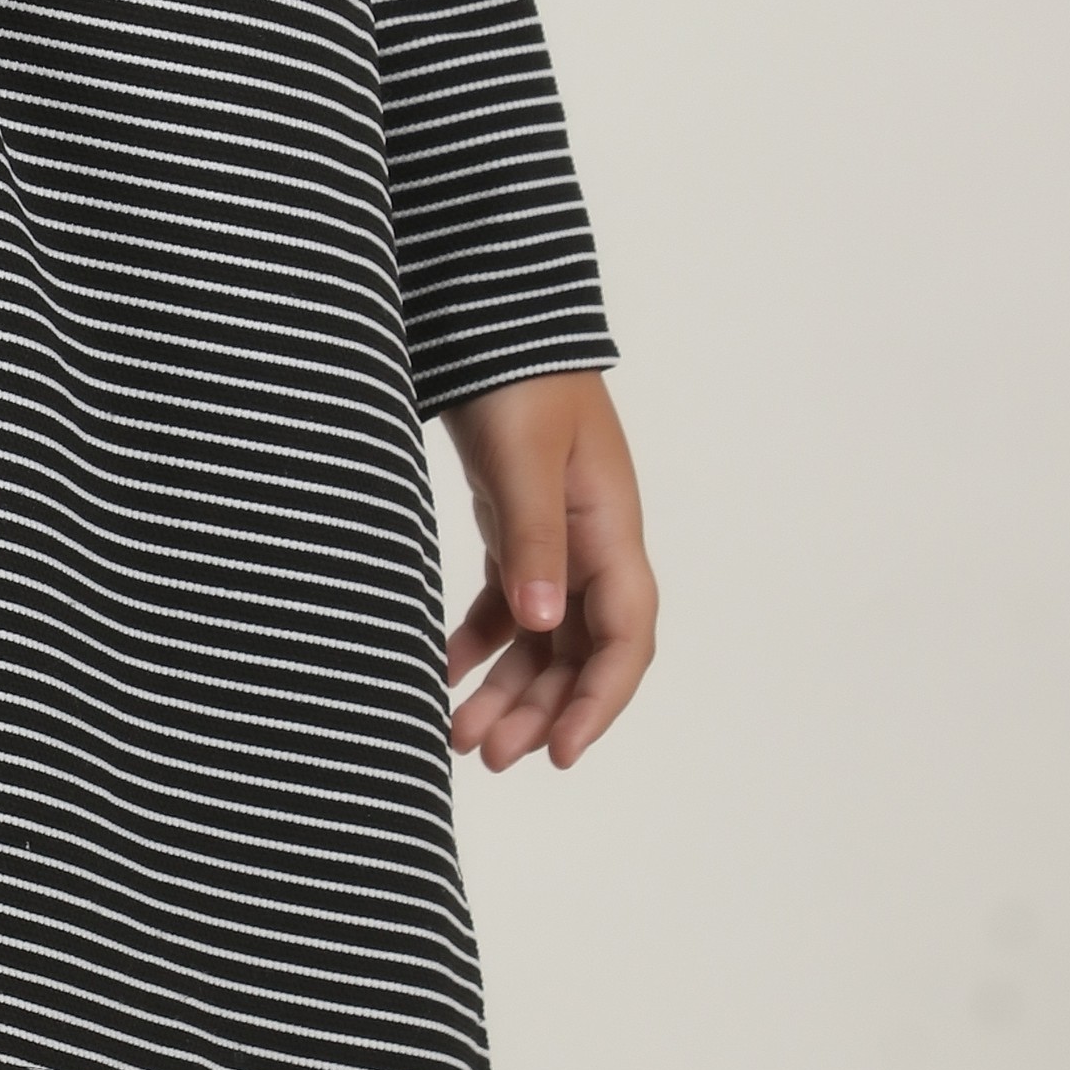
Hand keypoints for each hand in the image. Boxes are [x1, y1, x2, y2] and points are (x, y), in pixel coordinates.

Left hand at [442, 369, 656, 770]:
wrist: (489, 311)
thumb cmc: (515, 374)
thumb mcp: (521, 455)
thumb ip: (532, 537)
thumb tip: (542, 623)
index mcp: (611, 528)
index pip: (625, 637)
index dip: (599, 702)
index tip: (558, 755)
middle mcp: (593, 541)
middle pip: (581, 651)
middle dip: (541, 711)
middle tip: (488, 757)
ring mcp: (557, 535)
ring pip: (543, 637)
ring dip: (508, 689)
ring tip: (458, 737)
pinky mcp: (517, 525)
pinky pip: (508, 604)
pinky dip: (479, 643)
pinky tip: (444, 672)